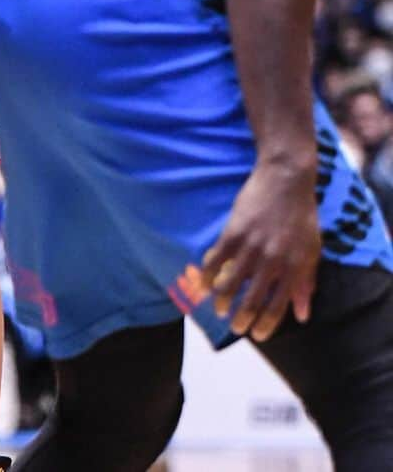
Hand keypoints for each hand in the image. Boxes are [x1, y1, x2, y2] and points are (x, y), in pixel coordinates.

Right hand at [200, 159, 319, 342]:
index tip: (257, 335)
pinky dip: (207, 274)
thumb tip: (302, 315)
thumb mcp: (312, 251)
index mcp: (294, 269)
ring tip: (218, 309)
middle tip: (235, 327)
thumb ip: (306, 284)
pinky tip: (202, 284)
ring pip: (231, 283)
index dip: (266, 324)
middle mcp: (272, 262)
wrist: (286, 179)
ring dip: (222, 300)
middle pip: (252, 300)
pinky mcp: (233, 232)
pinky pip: (216, 260)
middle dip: (241, 319)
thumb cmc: (302, 215)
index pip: (278, 307)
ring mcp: (251, 247)